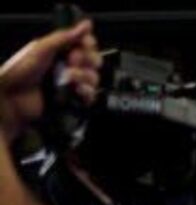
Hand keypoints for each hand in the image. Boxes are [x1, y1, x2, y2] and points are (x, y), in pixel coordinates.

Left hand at [0, 21, 101, 140]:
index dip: (88, 43)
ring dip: (84, 76)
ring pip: (93, 78)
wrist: (12, 97)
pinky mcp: (73, 99)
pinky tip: (76, 89)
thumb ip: (64, 37)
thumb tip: (86, 24)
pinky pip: (90, 96)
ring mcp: (71, 83)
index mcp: (60, 50)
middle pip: (94, 60)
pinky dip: (86, 92)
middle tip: (72, 61)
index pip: (85, 44)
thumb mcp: (41, 48)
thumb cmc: (20, 71)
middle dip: (87, 60)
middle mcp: (67, 66)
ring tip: (70, 77)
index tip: (83, 44)